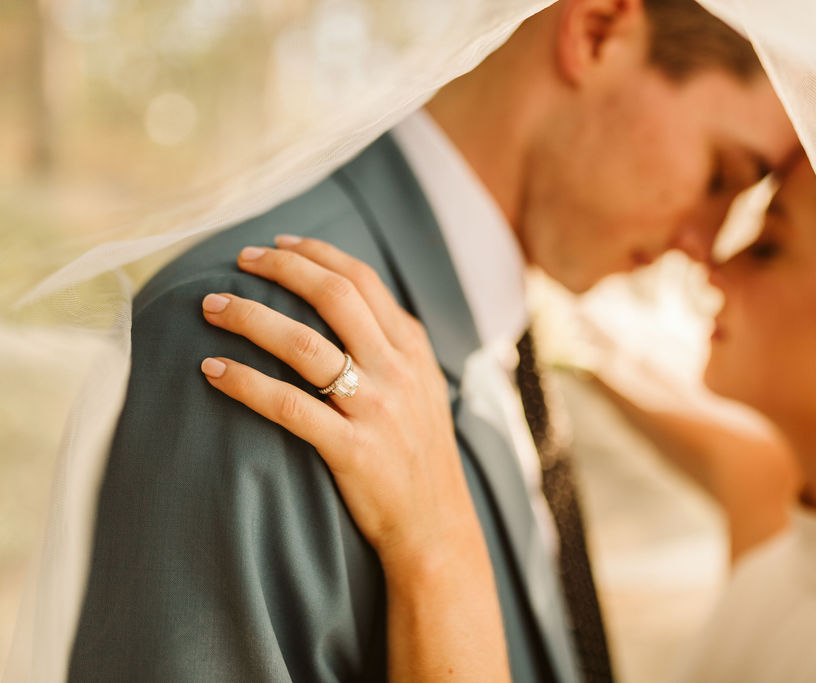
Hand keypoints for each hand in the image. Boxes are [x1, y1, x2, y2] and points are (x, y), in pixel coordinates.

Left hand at [198, 236, 480, 575]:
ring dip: (251, 318)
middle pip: (333, 297)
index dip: (315, 253)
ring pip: (304, 345)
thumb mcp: (422, 388)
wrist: (435, 524)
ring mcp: (375, 409)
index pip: (362, 280)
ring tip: (212, 306)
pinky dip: (245, 383)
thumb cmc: (419, 454)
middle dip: (280, 268)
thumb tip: (348, 304)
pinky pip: (288, 407)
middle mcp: (396, 369)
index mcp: (412, 348)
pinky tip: (213, 371)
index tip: (277, 243)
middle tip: (239, 260)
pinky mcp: (351, 449)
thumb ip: (392, 346)